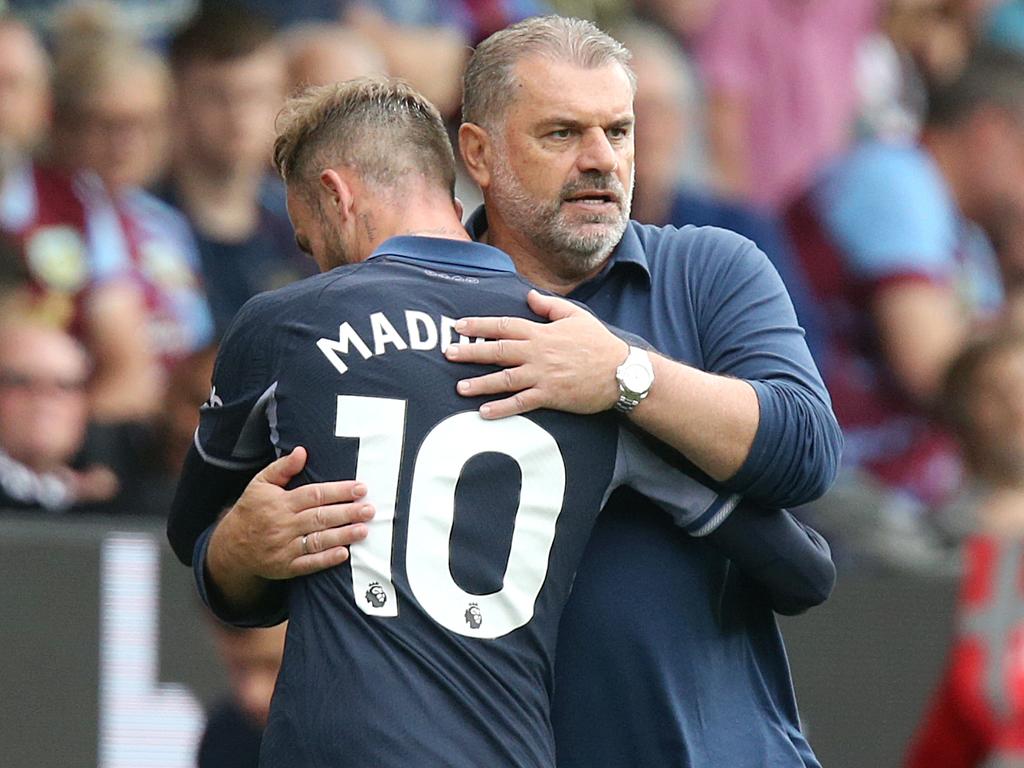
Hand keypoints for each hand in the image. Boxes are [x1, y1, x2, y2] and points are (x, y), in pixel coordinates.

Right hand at [210, 446, 374, 582]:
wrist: (232, 546)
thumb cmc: (252, 510)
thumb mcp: (260, 484)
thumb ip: (282, 468)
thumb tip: (302, 451)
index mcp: (280, 502)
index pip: (314, 495)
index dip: (338, 491)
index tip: (360, 488)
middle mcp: (283, 525)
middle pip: (319, 517)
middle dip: (347, 513)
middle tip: (369, 510)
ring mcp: (284, 547)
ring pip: (317, 541)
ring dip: (342, 535)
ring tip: (363, 530)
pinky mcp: (285, 567)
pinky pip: (308, 564)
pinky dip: (326, 560)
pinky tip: (343, 554)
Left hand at [445, 290, 627, 418]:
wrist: (620, 372)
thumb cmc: (598, 343)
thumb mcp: (575, 316)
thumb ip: (549, 306)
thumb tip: (528, 295)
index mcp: (541, 333)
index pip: (504, 325)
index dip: (479, 325)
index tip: (459, 326)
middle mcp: (537, 353)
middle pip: (498, 351)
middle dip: (471, 352)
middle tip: (448, 354)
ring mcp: (542, 376)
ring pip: (504, 379)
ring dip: (480, 383)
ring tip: (459, 388)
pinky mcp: (550, 396)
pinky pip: (521, 403)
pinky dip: (502, 408)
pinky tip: (484, 412)